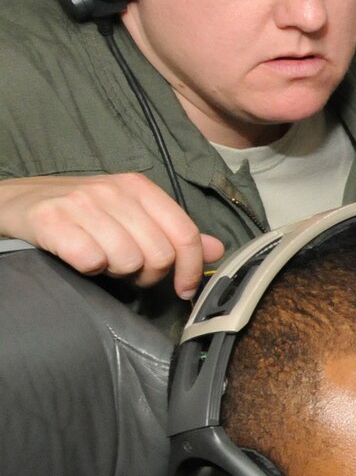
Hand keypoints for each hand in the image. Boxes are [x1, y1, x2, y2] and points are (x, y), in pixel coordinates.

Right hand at [0, 173, 222, 299]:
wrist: (16, 203)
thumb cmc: (79, 215)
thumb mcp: (130, 216)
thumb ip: (173, 232)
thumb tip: (216, 249)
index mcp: (139, 187)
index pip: (184, 234)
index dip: (190, 269)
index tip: (183, 289)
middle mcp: (113, 190)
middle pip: (158, 254)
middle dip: (146, 274)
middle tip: (126, 270)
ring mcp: (81, 203)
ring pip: (127, 261)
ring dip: (115, 272)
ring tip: (101, 260)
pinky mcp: (52, 219)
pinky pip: (91, 261)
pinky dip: (87, 268)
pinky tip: (78, 258)